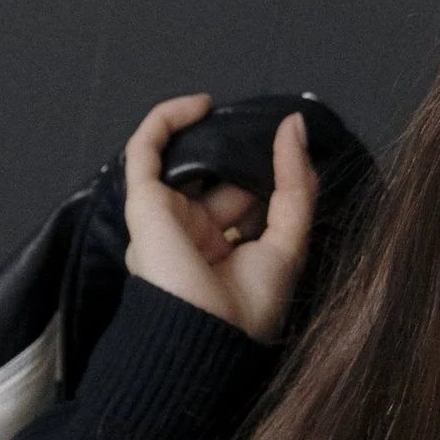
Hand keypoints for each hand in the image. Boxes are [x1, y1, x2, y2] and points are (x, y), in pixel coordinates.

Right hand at [118, 93, 317, 346]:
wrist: (203, 335)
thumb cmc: (246, 308)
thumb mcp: (288, 241)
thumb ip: (296, 184)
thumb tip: (295, 125)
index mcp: (222, 253)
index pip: (244, 201)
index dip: (267, 174)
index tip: (291, 147)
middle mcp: (191, 235)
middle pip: (217, 179)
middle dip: (242, 153)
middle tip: (270, 130)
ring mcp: (165, 217)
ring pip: (183, 161)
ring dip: (208, 135)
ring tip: (235, 113)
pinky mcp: (143, 202)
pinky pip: (146, 150)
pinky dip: (167, 120)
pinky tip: (201, 104)